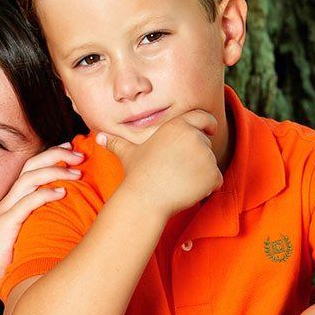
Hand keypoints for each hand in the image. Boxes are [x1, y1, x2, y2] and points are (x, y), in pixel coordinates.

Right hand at [0, 144, 84, 294]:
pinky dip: (44, 195)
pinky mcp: (4, 226)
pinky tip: (62, 193)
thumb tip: (61, 220)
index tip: (71, 151)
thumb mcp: (19, 236)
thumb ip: (34, 223)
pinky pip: (25, 204)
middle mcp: (6, 201)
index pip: (30, 168)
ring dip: (55, 171)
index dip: (50, 156)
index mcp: (10, 201)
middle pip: (30, 166)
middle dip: (56, 155)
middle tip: (80, 154)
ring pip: (28, 180)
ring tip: (77, 171)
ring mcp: (4, 212)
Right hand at [96, 110, 220, 216]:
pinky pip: (216, 180)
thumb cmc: (136, 174)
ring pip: (210, 164)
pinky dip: (207, 187)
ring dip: (200, 173)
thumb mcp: (127, 154)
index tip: (210, 129)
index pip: (202, 117)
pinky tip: (188, 190)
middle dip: (196, 157)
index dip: (208, 123)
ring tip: (178, 181)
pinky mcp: (212, 173)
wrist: (145, 198)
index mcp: (177, 126)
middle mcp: (194, 136)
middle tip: (177, 171)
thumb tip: (98, 137)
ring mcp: (205, 155)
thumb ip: (117, 143)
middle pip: (205, 144)